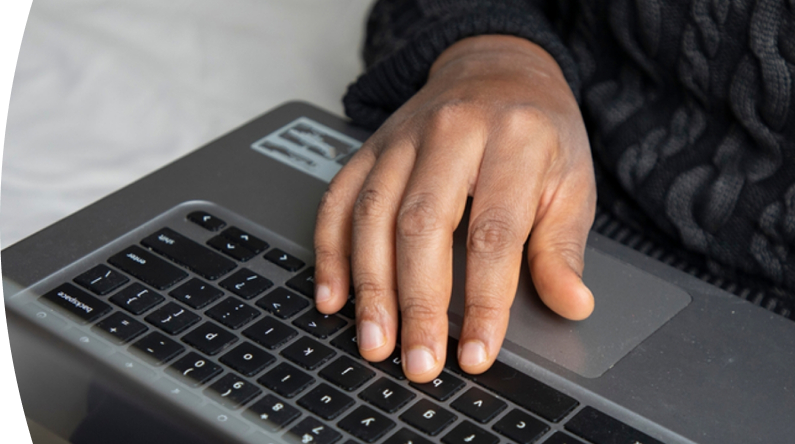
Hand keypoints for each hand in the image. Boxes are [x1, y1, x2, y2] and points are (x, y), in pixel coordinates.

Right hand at [314, 35, 595, 381]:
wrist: (496, 69)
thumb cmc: (539, 132)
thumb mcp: (571, 182)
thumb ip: (562, 246)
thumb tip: (572, 303)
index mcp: (513, 140)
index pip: (493, 232)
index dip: (484, 301)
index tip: (477, 353)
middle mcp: (451, 132)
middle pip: (422, 225)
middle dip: (417, 303)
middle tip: (419, 362)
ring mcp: (402, 138)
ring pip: (372, 215)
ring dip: (370, 287)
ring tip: (375, 342)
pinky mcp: (369, 147)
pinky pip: (339, 198)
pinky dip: (331, 251)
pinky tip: (334, 297)